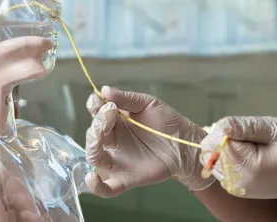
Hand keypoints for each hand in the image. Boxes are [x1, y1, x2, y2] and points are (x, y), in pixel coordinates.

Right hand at [84, 86, 210, 196]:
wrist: (185, 143)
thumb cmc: (167, 122)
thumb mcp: (148, 104)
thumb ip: (127, 99)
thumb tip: (104, 89)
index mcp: (115, 122)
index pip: (96, 113)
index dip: (94, 106)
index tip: (98, 100)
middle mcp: (112, 141)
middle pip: (93, 135)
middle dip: (97, 124)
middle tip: (109, 113)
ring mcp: (117, 160)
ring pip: (95, 157)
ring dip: (92, 146)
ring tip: (100, 136)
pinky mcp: (126, 178)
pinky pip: (107, 188)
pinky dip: (96, 187)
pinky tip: (91, 179)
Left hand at [200, 116, 276, 221]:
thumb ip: (247, 127)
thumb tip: (221, 126)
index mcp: (246, 167)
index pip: (217, 141)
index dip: (228, 129)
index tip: (248, 130)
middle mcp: (234, 182)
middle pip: (210, 151)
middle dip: (226, 138)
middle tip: (253, 139)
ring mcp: (233, 187)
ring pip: (212, 158)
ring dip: (227, 148)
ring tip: (253, 148)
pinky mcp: (234, 187)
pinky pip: (219, 166)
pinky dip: (229, 157)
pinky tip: (249, 155)